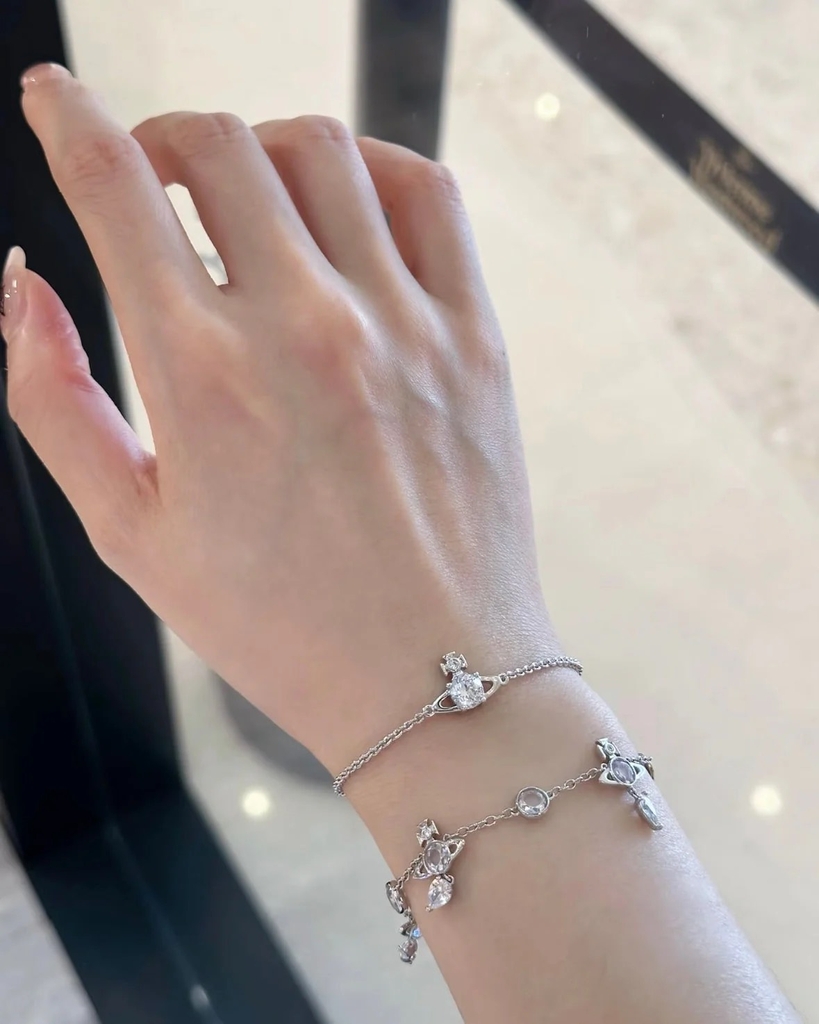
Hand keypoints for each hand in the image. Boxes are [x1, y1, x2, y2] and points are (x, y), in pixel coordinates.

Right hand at [2, 63, 557, 770]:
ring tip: (250, 201)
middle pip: (217, 143)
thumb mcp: (132, 537)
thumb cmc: (282, 625)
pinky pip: (427, 192)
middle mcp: (304, 329)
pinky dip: (374, 169)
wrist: (433, 680)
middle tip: (155, 179)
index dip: (69, 119)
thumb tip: (21, 286)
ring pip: (322, 148)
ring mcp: (402, 324)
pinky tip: (347, 210)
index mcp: (202, 377)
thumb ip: (55, 402)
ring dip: (263, 150)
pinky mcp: (473, 336)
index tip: (56, 98)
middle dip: (163, 140)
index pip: (113, 189)